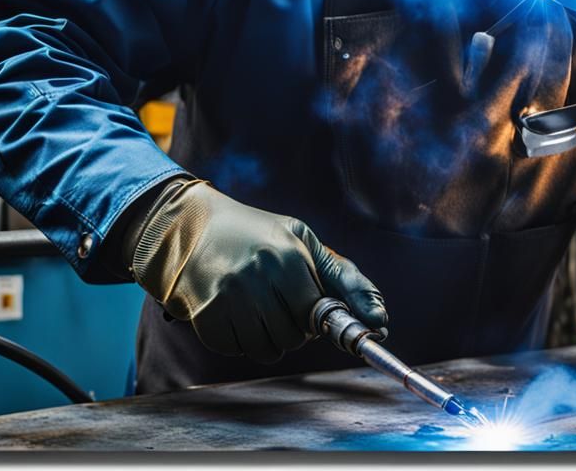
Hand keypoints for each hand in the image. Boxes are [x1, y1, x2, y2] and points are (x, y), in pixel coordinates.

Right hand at [128, 179, 387, 362]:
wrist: (193, 226)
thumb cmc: (259, 235)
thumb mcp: (303, 242)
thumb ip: (345, 279)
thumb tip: (381, 321)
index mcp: (288, 256)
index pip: (317, 313)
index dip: (316, 315)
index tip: (313, 313)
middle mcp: (258, 276)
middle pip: (293, 336)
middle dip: (293, 327)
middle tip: (279, 303)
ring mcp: (229, 297)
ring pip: (266, 350)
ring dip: (268, 338)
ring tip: (258, 307)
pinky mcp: (205, 314)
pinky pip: (236, 350)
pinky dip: (239, 340)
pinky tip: (234, 311)